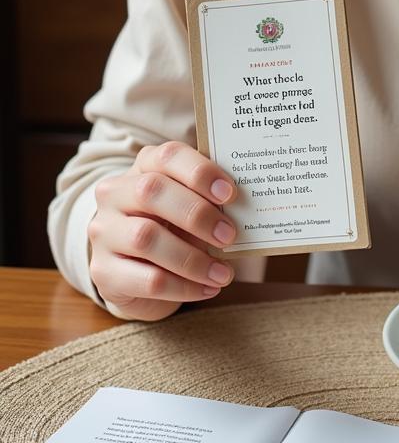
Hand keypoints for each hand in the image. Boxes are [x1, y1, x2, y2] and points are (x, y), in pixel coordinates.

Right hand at [88, 141, 238, 320]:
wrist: (135, 268)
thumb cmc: (175, 225)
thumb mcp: (192, 205)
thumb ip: (212, 200)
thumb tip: (248, 209)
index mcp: (143, 166)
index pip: (167, 156)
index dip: (199, 172)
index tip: (229, 193)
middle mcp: (115, 193)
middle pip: (151, 192)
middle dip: (196, 214)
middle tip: (229, 235)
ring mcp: (103, 232)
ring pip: (145, 238)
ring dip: (192, 258)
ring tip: (224, 272)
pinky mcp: (103, 272)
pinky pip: (146, 279)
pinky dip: (183, 286)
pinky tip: (208, 288)